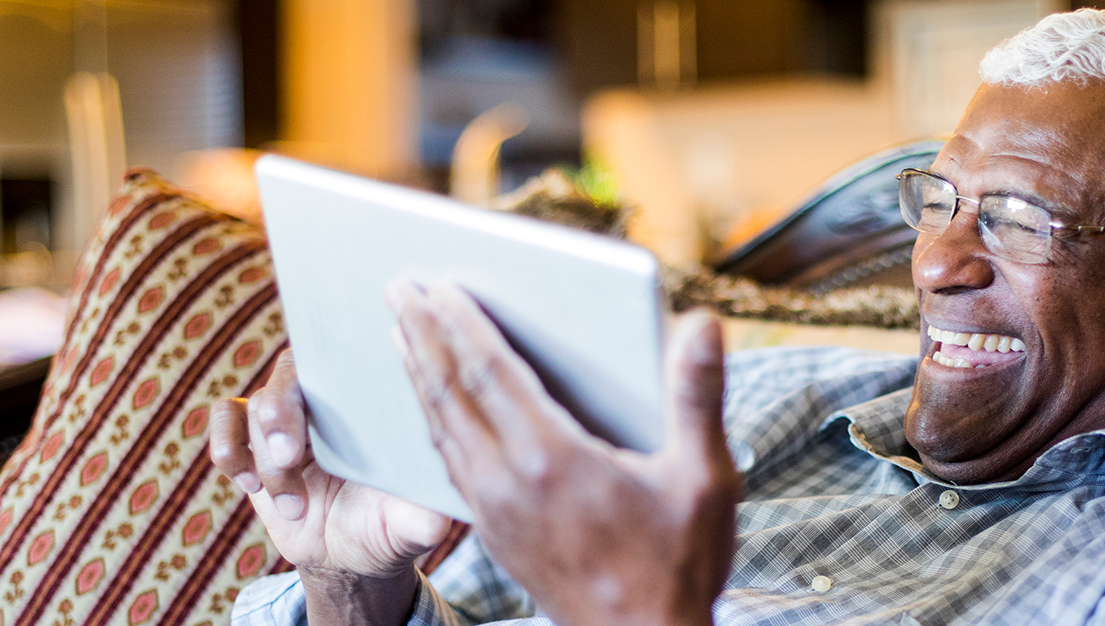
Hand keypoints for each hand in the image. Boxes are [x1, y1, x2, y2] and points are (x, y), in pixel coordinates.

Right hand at [208, 349, 452, 578]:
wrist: (347, 558)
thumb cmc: (386, 528)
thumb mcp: (410, 527)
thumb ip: (423, 518)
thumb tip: (438, 516)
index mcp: (367, 404)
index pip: (343, 363)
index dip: (326, 376)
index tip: (327, 418)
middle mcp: (324, 402)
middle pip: (288, 373)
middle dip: (281, 414)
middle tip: (290, 456)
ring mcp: (284, 418)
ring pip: (255, 408)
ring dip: (265, 457)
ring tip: (293, 504)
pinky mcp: (250, 441)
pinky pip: (223, 421)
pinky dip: (227, 448)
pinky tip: (248, 483)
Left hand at [389, 280, 738, 625]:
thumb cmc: (680, 564)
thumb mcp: (705, 479)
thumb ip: (697, 397)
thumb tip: (700, 324)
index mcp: (555, 459)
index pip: (490, 373)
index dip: (459, 323)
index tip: (434, 283)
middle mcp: (510, 484)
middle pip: (450, 394)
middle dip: (422, 335)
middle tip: (398, 288)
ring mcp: (495, 512)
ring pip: (441, 429)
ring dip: (418, 375)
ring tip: (400, 333)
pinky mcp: (494, 534)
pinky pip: (448, 463)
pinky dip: (433, 420)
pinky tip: (432, 407)